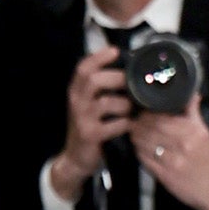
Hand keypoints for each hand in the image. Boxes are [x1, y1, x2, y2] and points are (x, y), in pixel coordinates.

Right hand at [46, 41, 136, 200]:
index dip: (99, 57)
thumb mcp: (89, 103)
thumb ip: (101, 87)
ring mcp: (82, 119)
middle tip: (132, 84)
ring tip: (132, 110)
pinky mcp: (91, 135)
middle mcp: (76, 102)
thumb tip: (129, 68)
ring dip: (126, 105)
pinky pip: (115, 125)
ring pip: (107, 102)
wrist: (76, 158)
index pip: (83, 67)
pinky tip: (130, 125)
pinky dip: (127, 124)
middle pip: (94, 80)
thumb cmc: (89, 125)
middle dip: (117, 79)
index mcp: (76, 91)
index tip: (115, 51)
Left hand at [131, 107, 208, 209]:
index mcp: (192, 131)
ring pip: (145, 144)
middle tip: (134, 122)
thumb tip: (192, 96)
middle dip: (138, 124)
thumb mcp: (206, 134)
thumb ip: (194, 115)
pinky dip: (139, 153)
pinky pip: (146, 161)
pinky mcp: (165, 176)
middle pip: (150, 129)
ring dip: (136, 138)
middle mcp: (182, 145)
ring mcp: (172, 161)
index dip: (147, 114)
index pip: (161, 117)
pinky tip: (139, 149)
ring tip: (134, 134)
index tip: (143, 112)